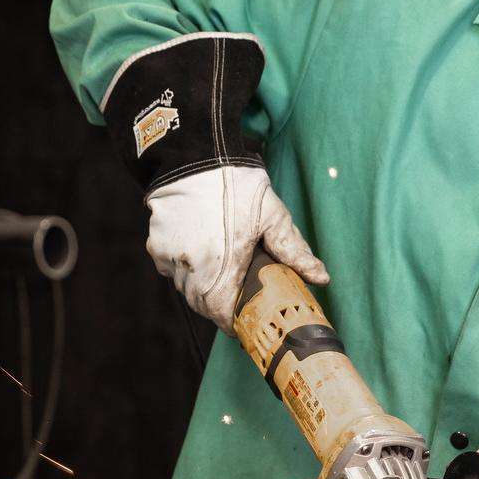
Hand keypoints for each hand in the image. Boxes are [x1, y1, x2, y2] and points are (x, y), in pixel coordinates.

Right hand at [145, 165, 327, 329]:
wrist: (195, 153)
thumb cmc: (236, 184)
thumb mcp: (272, 215)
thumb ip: (294, 251)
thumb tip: (321, 278)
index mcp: (222, 266)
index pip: (221, 313)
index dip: (233, 323)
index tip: (243, 324)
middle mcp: (192, 267)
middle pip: (202, 304)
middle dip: (218, 307)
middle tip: (235, 301)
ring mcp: (171, 256)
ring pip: (184, 287)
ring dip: (200, 288)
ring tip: (219, 275)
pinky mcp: (156, 244)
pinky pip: (169, 268)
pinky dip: (182, 268)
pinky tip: (198, 254)